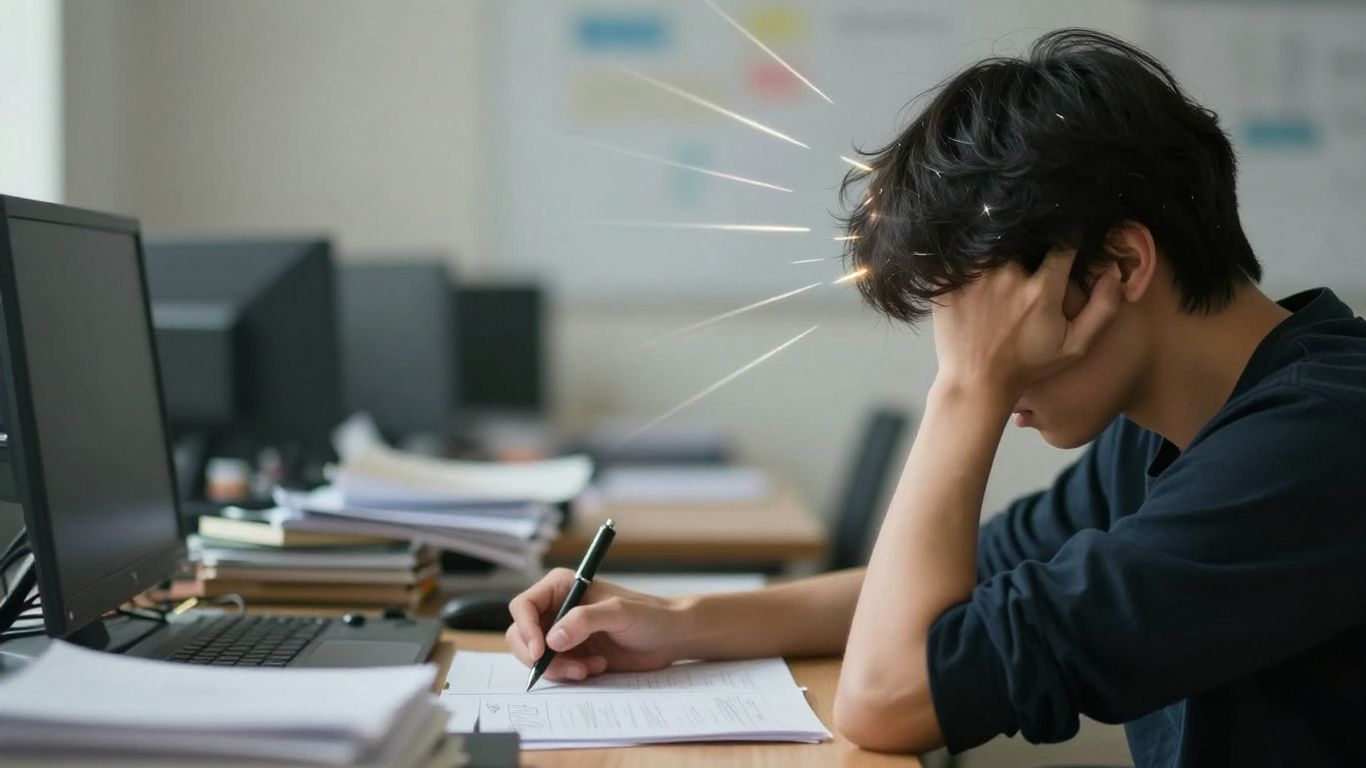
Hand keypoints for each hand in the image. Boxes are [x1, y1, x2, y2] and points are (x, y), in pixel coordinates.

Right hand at [505, 569, 683, 681]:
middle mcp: (556, 608)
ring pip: (536, 657)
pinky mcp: (572, 654)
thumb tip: (551, 639)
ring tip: (589, 668)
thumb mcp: (619, 613)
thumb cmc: (649, 615)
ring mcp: (562, 633)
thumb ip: (585, 620)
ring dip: (559, 669)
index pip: (524, 606)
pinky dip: (569, 674)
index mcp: (561, 587)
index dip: (526, 630)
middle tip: (569, 669)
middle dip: (541, 657)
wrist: (669, 637)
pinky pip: (554, 669)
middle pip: (522, 635)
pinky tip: (596, 667)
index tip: (539, 652)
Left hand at [931, 248, 1121, 401]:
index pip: (1062, 244)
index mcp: (1041, 290)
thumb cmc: (1027, 366)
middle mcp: (1008, 276)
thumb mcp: (1074, 346)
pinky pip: (959, 252)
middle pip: (1024, 238)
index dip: (1066, 240)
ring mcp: (975, 276)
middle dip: (1029, 242)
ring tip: (998, 259)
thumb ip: (1102, 308)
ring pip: (993, 241)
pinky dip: (965, 253)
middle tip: (1027, 254)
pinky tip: (972, 265)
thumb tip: (1114, 272)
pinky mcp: (949, 281)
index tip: (1063, 247)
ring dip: (997, 244)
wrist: (975, 382)